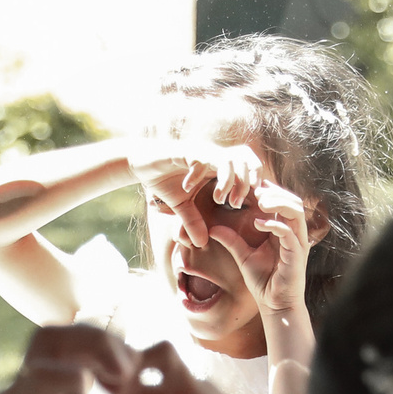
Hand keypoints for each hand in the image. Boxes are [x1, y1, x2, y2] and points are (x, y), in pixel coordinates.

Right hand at [0, 325, 135, 393]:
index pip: (64, 355)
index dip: (99, 358)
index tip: (122, 393)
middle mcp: (20, 393)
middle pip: (64, 331)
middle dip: (107, 344)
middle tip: (129, 380)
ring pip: (59, 338)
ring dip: (98, 352)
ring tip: (116, 385)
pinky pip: (54, 372)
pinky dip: (82, 379)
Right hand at [130, 139, 265, 252]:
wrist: (141, 164)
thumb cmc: (163, 181)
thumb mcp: (181, 206)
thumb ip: (193, 222)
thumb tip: (201, 244)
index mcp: (218, 165)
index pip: (248, 166)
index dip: (252, 183)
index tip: (242, 204)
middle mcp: (213, 155)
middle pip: (244, 160)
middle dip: (244, 184)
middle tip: (234, 204)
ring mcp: (201, 151)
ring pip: (228, 159)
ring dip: (227, 181)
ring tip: (218, 199)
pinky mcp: (185, 149)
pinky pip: (200, 159)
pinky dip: (197, 174)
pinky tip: (187, 187)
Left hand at [223, 182, 311, 326]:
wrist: (274, 304)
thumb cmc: (263, 281)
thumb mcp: (243, 256)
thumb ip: (231, 240)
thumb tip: (213, 228)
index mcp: (284, 231)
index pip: (282, 202)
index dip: (269, 190)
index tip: (250, 186)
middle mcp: (294, 234)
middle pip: (293, 201)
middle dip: (275, 192)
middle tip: (255, 190)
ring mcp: (297, 243)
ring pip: (296, 212)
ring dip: (278, 202)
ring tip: (259, 202)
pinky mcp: (296, 255)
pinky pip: (289, 233)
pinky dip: (275, 224)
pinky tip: (258, 223)